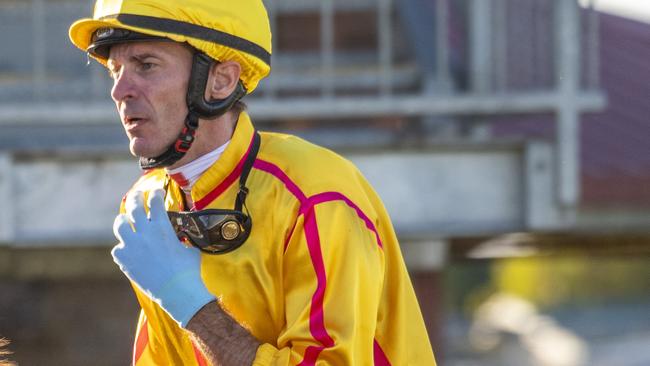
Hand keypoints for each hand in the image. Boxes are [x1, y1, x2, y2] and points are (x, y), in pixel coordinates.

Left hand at [112, 189, 213, 326]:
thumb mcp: (188, 247)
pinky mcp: (124, 260)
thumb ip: (179, 237)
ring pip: (120, 224)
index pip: (155, 201)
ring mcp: (132, 246)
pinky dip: (123, 248)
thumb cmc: (188, 270)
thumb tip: (180, 235)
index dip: (155, 193)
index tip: (156, 192)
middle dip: (135, 198)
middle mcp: (144, 232)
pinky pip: (118, 249)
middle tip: (136, 196)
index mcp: (162, 226)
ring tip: (124, 219)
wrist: (177, 291)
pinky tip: (128, 250)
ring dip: (123, 220)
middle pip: (134, 207)